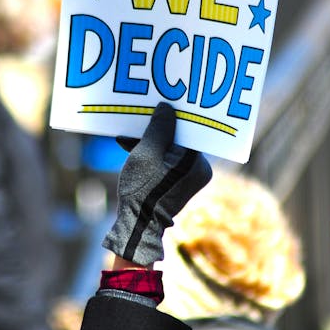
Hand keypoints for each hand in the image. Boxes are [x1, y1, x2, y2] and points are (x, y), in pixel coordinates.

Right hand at [101, 102, 211, 265]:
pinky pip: (166, 161)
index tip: (160, 105)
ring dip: (150, 143)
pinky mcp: (178, 185)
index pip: (187, 130)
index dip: (172, 116)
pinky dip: (151, 156)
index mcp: (198, 163)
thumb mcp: (147, 152)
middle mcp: (198, 170)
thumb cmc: (143, 190)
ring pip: (169, 150)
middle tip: (143, 118)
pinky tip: (131, 148)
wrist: (138, 225)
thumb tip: (167, 107)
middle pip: (177, 139)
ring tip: (131, 136)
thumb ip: (159, 128)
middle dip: (157, 130)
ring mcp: (189, 179)